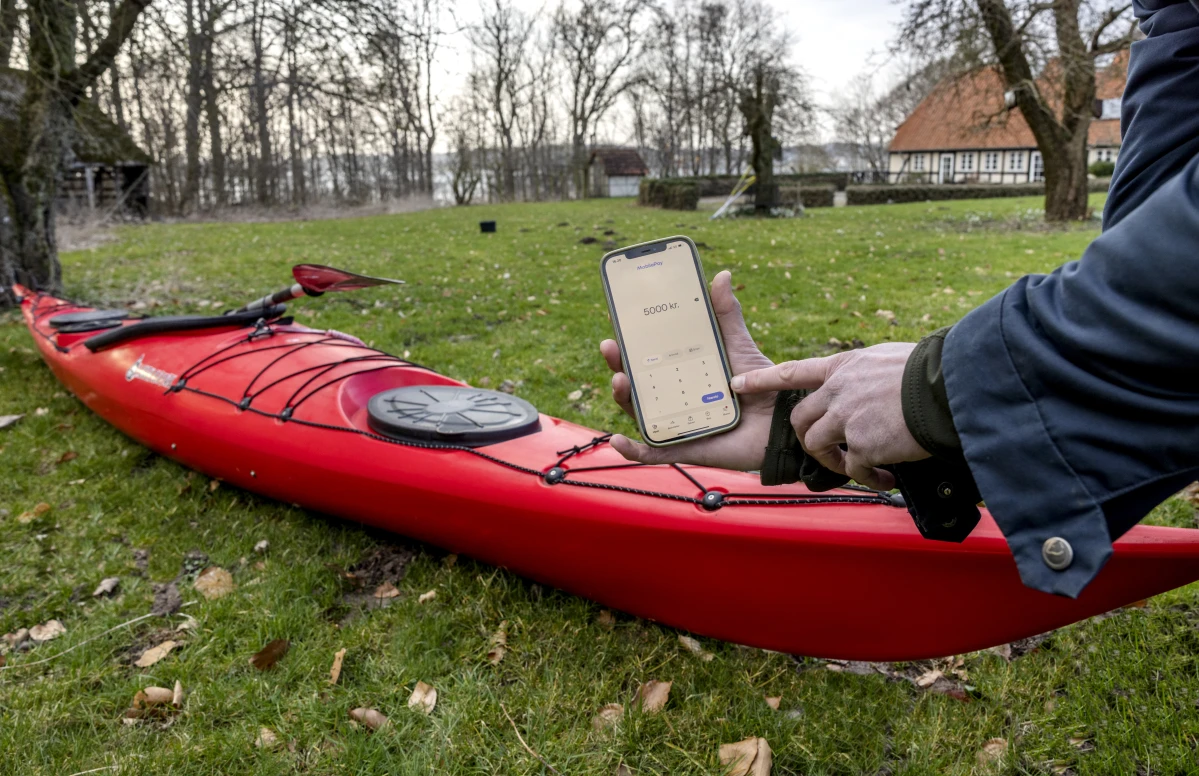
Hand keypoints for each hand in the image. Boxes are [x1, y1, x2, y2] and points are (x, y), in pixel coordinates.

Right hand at [599, 270, 775, 469]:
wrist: (781, 423)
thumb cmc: (759, 386)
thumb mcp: (738, 346)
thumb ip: (727, 315)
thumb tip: (722, 275)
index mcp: (680, 372)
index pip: (646, 357)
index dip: (627, 344)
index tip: (616, 324)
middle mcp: (671, 397)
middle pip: (635, 382)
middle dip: (617, 365)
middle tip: (611, 347)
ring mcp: (675, 423)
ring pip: (638, 412)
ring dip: (622, 397)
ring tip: (620, 381)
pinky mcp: (683, 448)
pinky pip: (651, 451)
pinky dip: (632, 449)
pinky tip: (618, 440)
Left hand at [730, 343, 930, 489]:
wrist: (947, 388)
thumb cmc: (931, 371)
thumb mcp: (889, 359)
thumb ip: (869, 375)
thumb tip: (872, 386)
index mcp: (844, 367)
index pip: (793, 372)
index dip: (763, 380)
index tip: (738, 383)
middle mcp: (838, 391)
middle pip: (801, 419)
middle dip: (808, 437)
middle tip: (829, 451)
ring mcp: (846, 418)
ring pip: (818, 445)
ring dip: (834, 461)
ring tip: (860, 467)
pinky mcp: (861, 445)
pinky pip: (853, 468)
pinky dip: (867, 478)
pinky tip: (884, 478)